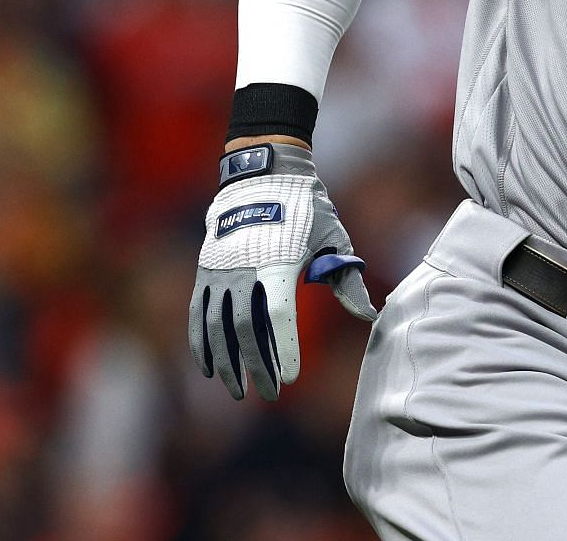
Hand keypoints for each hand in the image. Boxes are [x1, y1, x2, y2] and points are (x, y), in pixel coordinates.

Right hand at [189, 141, 376, 399]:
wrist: (264, 173)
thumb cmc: (306, 208)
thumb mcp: (333, 239)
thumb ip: (346, 281)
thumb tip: (368, 316)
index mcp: (279, 264)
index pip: (278, 317)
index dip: (284, 349)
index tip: (291, 378)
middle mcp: (245, 270)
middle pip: (244, 329)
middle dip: (256, 365)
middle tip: (270, 393)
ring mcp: (221, 270)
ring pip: (216, 326)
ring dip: (226, 361)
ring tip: (237, 389)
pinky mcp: (206, 269)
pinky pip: (198, 312)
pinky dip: (201, 342)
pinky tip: (209, 367)